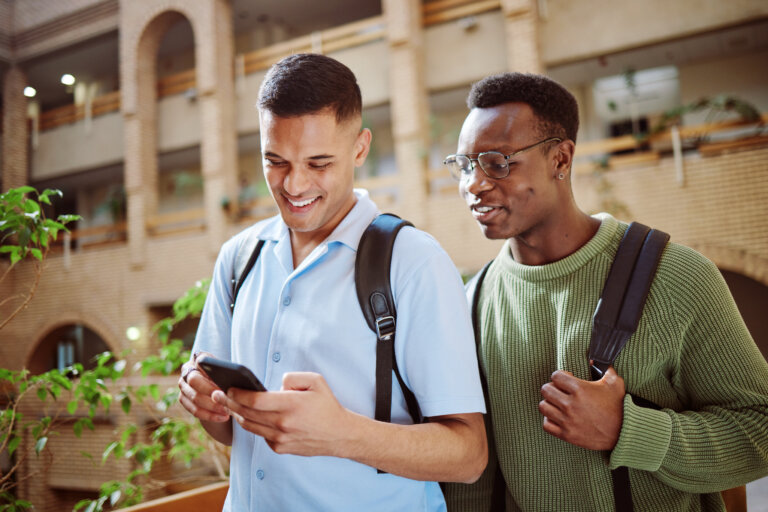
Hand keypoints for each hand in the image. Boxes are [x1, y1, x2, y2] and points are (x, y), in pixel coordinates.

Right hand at [177, 351, 230, 422]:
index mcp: (198, 358)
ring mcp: (183, 385)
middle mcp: (187, 370)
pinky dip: (209, 415)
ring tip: (227, 411)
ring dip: (212, 406)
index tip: (222, 382)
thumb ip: (226, 373)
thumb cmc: (226, 378)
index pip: (200, 361)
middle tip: (226, 399)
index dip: (210, 371)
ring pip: (194, 397)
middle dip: (211, 391)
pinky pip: (194, 410)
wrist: (217, 390)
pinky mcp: (183, 399)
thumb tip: (235, 379)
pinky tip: (223, 417)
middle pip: (194, 381)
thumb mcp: (227, 372)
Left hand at [213, 372, 353, 456]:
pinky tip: (248, 416)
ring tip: (228, 404)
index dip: (237, 394)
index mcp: (291, 405)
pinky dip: (253, 425)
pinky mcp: (280, 448)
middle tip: (217, 394)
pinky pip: (260, 435)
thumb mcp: (316, 381)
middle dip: (229, 402)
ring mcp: (280, 438)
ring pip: (249, 426)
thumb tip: (276, 384)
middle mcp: (283, 423)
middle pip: (246, 413)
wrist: (339, 435)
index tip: (228, 387)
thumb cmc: (327, 406)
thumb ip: (293, 377)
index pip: (255, 400)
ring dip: (237, 414)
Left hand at [538, 367, 624, 450]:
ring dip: (549, 403)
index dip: (560, 375)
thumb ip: (605, 368)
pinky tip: (557, 417)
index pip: (555, 376)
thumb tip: (593, 361)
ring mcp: (567, 420)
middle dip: (552, 387)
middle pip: (546, 390)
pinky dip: (549, 420)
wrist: (623, 432)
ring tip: (557, 403)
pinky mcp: (567, 434)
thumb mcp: (615, 383)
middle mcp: (570, 404)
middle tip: (560, 391)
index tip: (567, 379)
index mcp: (579, 389)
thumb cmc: (618, 407)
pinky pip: (546, 425)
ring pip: (543, 406)